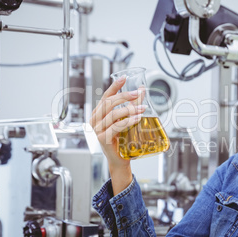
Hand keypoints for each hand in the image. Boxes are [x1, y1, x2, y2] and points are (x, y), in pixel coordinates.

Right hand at [90, 75, 145, 192]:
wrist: (120, 159)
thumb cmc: (122, 139)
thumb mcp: (126, 119)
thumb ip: (132, 105)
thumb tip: (141, 89)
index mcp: (99, 114)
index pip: (105, 96)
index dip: (114, 86)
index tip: (124, 77)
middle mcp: (95, 120)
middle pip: (109, 102)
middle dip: (125, 96)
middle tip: (138, 93)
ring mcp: (97, 130)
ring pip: (113, 114)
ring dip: (130, 109)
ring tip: (142, 108)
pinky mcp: (103, 139)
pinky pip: (116, 126)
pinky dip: (128, 121)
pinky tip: (137, 118)